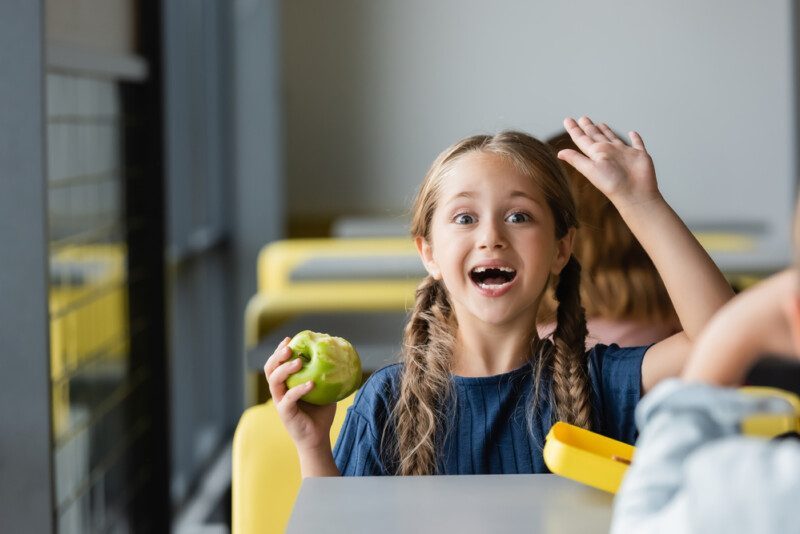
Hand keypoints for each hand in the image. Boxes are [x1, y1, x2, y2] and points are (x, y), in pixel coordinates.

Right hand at [264, 337, 335, 451]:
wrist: (318, 437)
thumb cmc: (320, 413)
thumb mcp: (323, 389)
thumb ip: (324, 374)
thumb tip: (337, 355)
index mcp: (285, 384)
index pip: (276, 364)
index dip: (279, 351)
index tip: (289, 339)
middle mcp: (279, 391)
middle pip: (270, 369)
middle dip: (277, 356)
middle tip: (289, 348)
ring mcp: (280, 402)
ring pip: (274, 381)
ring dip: (285, 369)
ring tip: (299, 362)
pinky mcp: (285, 413)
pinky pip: (288, 398)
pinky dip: (299, 389)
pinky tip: (311, 383)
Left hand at [558, 116, 660, 205]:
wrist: (634, 193)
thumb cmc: (612, 183)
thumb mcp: (590, 169)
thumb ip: (576, 159)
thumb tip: (559, 153)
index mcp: (596, 153)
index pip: (582, 139)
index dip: (574, 129)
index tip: (567, 120)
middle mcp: (609, 152)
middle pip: (596, 136)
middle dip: (589, 127)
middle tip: (583, 118)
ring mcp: (624, 153)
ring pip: (613, 138)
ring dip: (607, 131)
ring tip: (600, 124)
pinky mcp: (639, 155)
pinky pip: (638, 143)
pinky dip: (636, 138)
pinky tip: (633, 133)